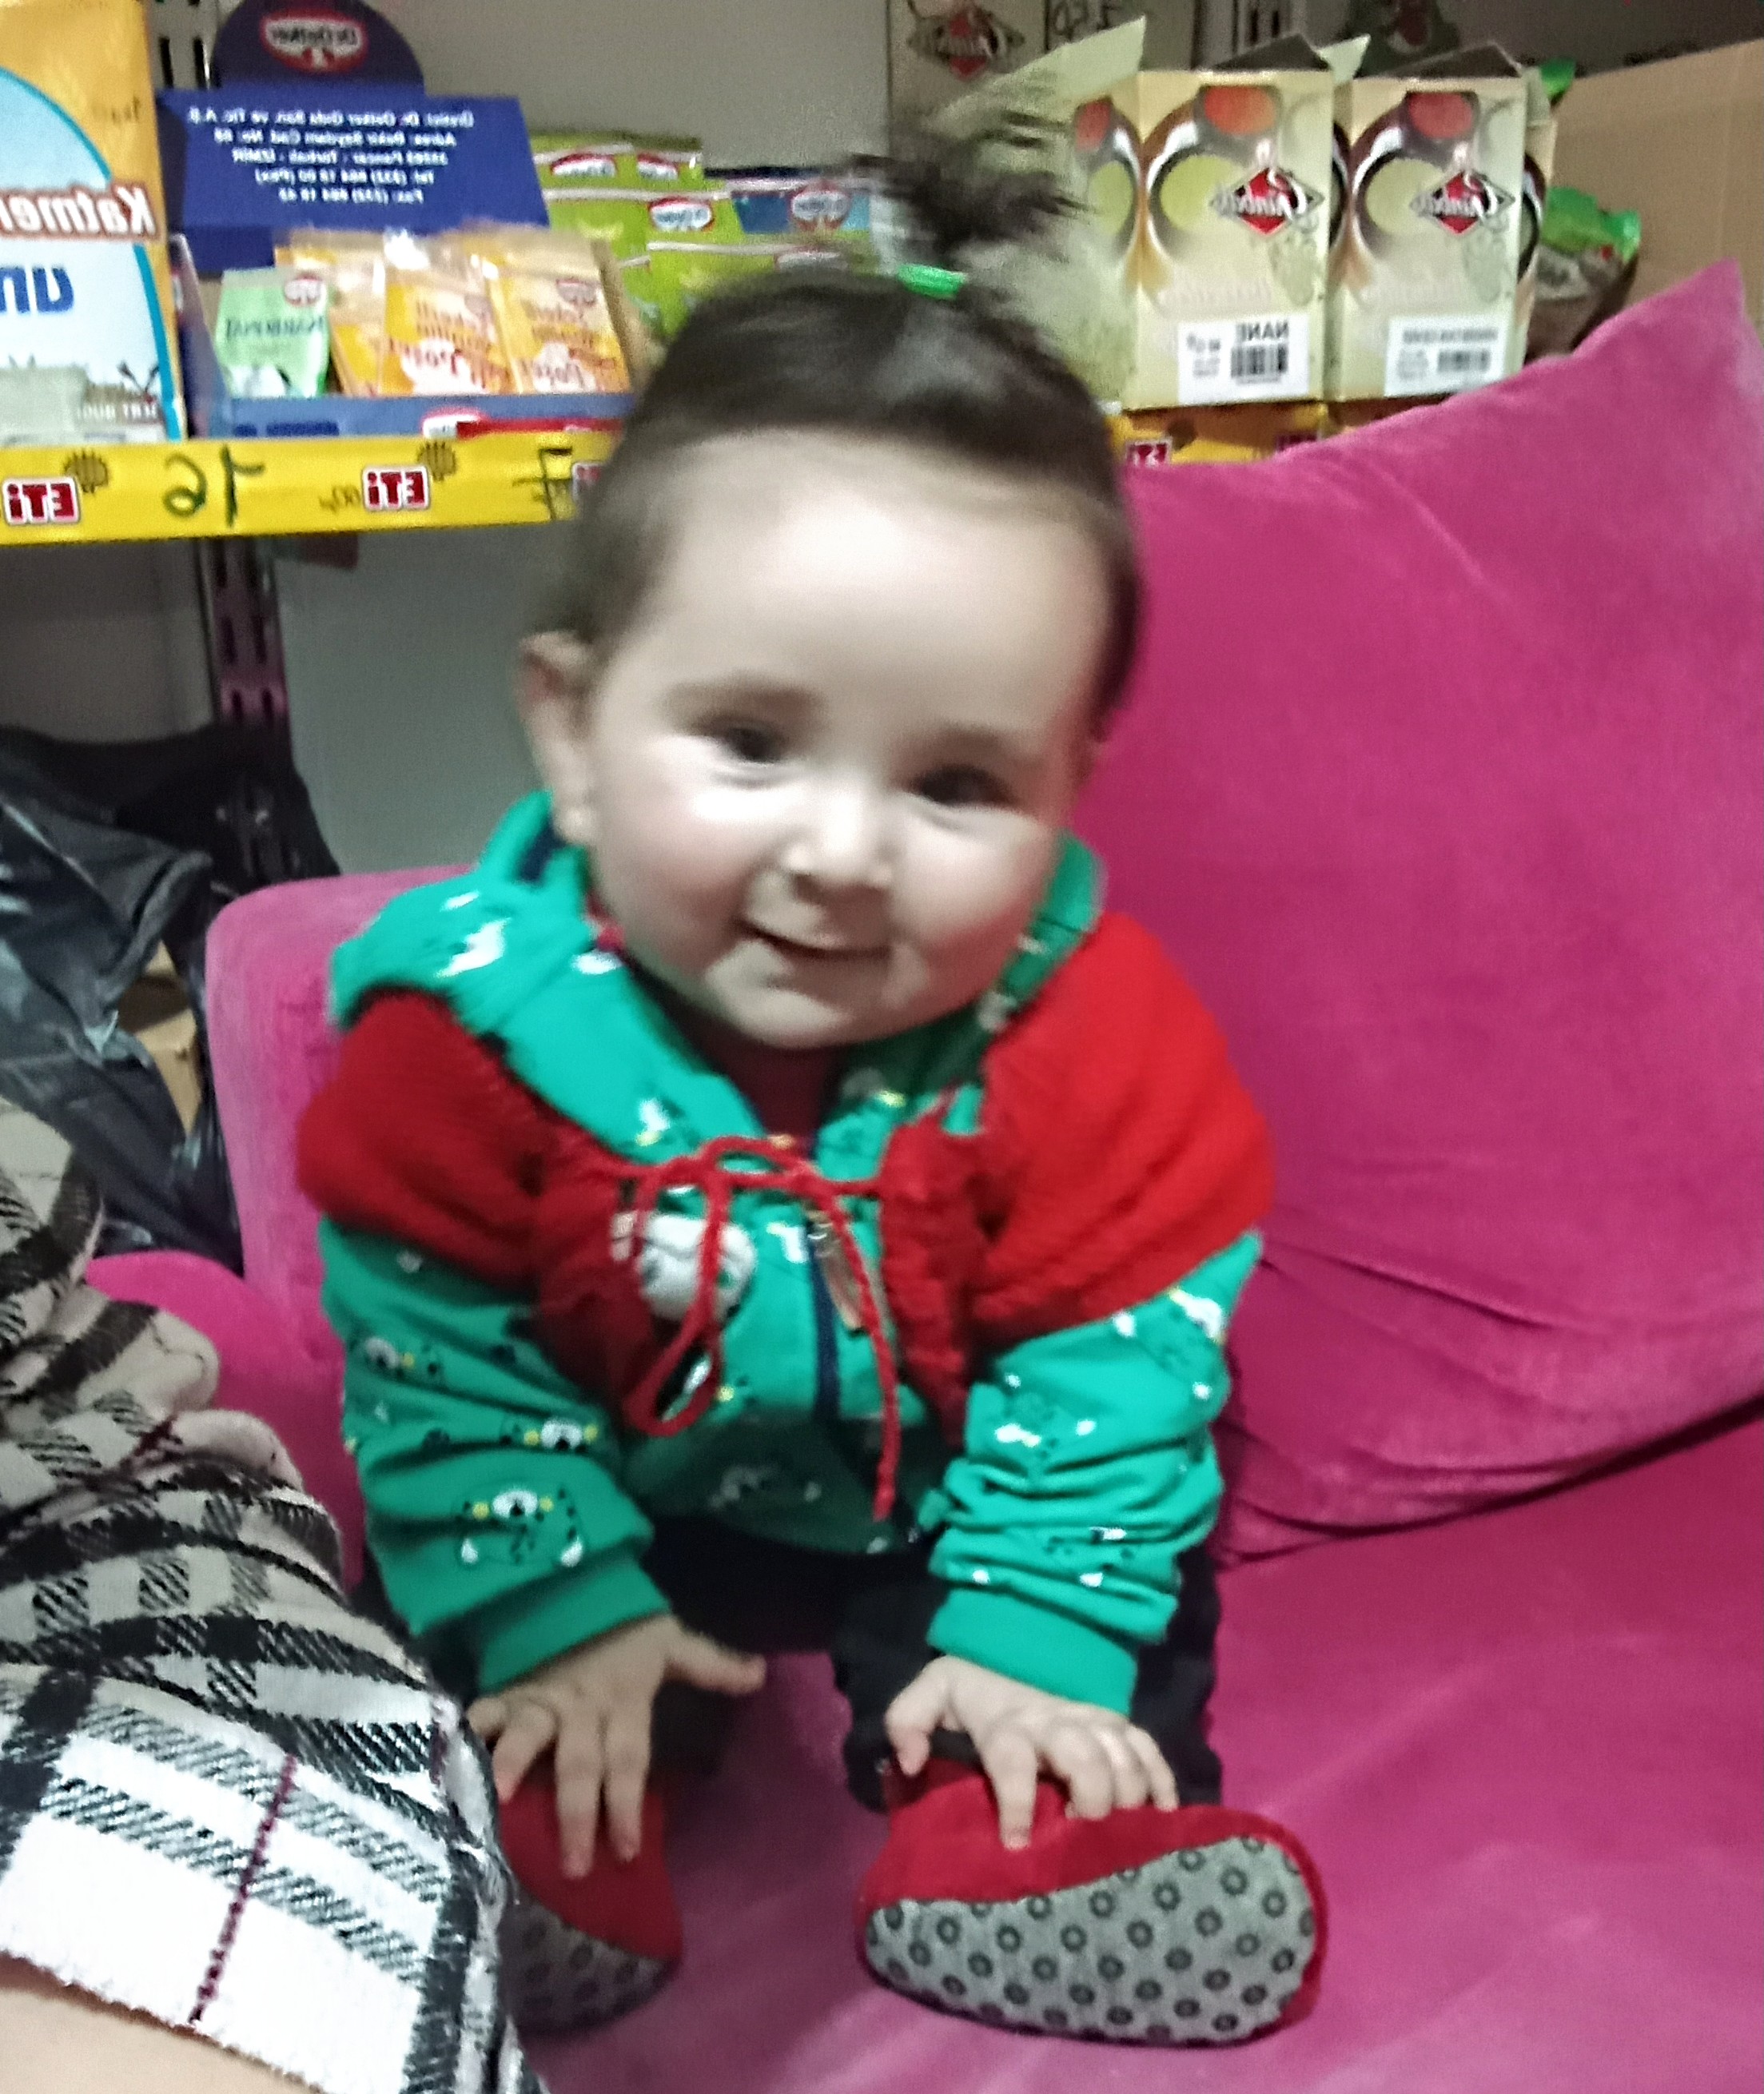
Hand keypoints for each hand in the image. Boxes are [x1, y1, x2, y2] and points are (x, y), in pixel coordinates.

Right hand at [468, 1614, 764, 1874]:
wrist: (570, 1578)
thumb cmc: (622, 1624)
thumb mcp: (670, 1641)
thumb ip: (711, 1665)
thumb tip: (762, 1676)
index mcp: (621, 1703)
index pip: (628, 1759)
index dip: (625, 1803)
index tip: (625, 1850)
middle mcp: (579, 1709)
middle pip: (579, 1764)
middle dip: (576, 1813)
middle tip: (575, 1864)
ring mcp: (538, 1701)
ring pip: (526, 1737)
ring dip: (510, 1765)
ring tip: (498, 1798)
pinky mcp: (506, 1693)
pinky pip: (482, 1713)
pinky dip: (462, 1737)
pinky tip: (443, 1762)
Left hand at [885, 1655, 1178, 1850]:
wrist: (1009, 1648)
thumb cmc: (969, 1691)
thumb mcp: (929, 1695)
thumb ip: (908, 1720)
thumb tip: (911, 1762)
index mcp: (1007, 1723)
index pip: (1013, 1760)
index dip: (1017, 1802)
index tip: (1017, 1844)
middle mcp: (1056, 1721)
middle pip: (1086, 1756)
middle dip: (1091, 1799)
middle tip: (1083, 1836)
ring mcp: (1093, 1721)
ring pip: (1124, 1754)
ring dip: (1129, 1794)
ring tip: (1123, 1834)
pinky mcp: (1118, 1725)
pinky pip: (1150, 1749)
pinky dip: (1163, 1782)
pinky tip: (1165, 1817)